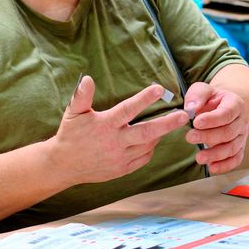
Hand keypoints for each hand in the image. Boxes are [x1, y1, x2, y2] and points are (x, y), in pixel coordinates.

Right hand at [48, 76, 188, 184]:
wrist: (64, 165)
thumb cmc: (70, 134)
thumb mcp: (73, 113)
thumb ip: (81, 96)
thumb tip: (87, 78)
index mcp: (105, 125)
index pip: (128, 109)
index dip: (144, 99)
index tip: (159, 89)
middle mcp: (115, 142)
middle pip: (146, 132)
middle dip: (167, 124)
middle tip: (185, 115)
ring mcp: (120, 158)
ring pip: (148, 145)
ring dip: (160, 134)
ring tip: (172, 122)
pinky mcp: (122, 169)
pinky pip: (143, 158)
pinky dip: (151, 148)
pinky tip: (154, 139)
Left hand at [183, 83, 248, 173]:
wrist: (225, 106)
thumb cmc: (213, 99)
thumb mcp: (204, 89)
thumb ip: (197, 95)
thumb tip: (190, 109)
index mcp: (235, 104)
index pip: (227, 113)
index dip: (212, 119)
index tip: (196, 122)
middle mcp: (242, 121)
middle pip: (228, 132)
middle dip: (208, 136)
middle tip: (190, 137)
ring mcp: (242, 136)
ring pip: (232, 148)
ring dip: (215, 154)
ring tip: (199, 157)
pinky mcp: (239, 148)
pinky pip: (236, 159)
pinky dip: (225, 166)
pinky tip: (211, 167)